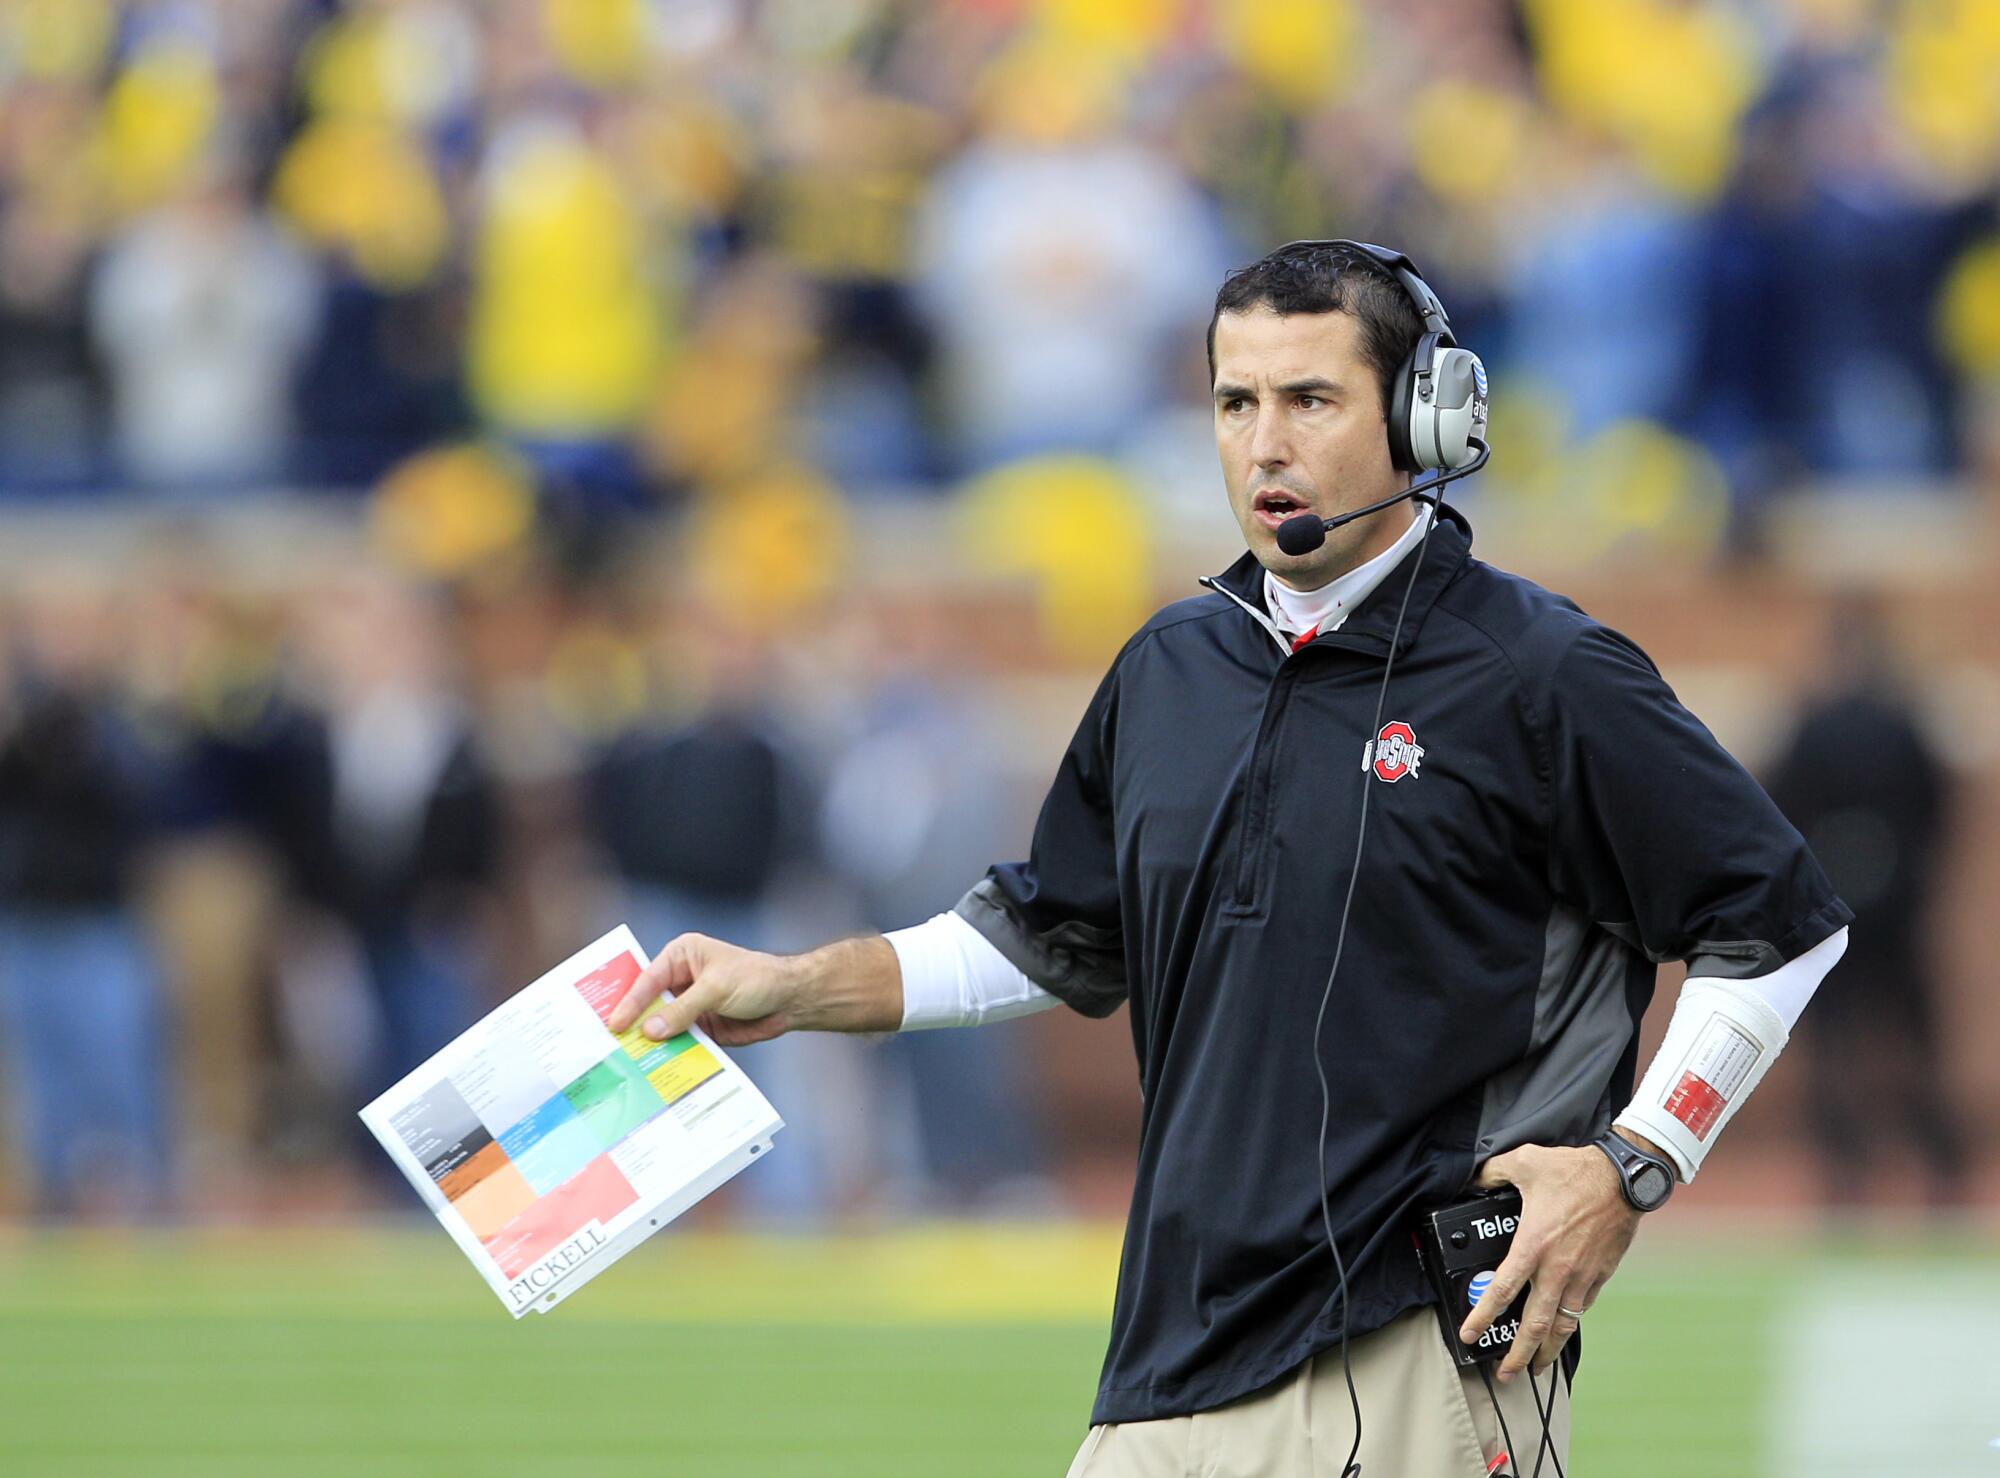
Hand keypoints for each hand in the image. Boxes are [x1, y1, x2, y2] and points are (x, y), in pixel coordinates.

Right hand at [605, 933, 800, 1047]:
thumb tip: (650, 1031)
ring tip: (626, 1064)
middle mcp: (681, 980)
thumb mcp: (716, 989)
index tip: (614, 1024)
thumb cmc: (756, 979)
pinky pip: (680, 1043)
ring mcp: (689, 1006)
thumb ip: (683, 1010)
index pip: (648, 980)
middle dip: (634, 1024)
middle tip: (610, 1044)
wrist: (790, 1000)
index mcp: (681, 957)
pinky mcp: (701, 1028)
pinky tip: (655, 1071)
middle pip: (650, 1004)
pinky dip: (670, 1055)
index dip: (630, 1002)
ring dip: (650, 1044)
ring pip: (662, 1027)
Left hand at [1458, 1134, 1648, 1380]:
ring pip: (1562, 1324)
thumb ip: (1492, 1172)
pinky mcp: (1600, 1274)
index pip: (1501, 1291)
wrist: (1624, 1178)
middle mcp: (1556, 1268)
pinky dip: (1569, 1323)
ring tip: (1536, 1367)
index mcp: (1532, 1245)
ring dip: (1548, 1349)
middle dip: (1518, 1353)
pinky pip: (1582, 1307)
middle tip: (1505, 1374)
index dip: (1482, 1317)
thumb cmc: (1574, 1170)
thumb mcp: (1523, 1162)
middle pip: (1534, 1324)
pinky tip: (1561, 1329)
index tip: (1469, 1336)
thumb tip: (1472, 1177)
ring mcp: (1581, 1275)